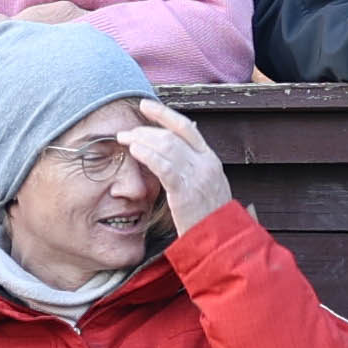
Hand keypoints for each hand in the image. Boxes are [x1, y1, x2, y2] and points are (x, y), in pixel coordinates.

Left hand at [110, 101, 231, 233]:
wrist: (222, 241)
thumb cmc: (210, 218)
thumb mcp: (208, 186)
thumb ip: (195, 166)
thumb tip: (180, 148)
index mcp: (210, 160)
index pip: (186, 127)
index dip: (164, 114)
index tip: (145, 106)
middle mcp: (206, 164)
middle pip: (172, 136)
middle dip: (145, 130)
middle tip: (126, 132)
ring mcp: (198, 177)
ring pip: (167, 147)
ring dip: (142, 140)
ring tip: (125, 139)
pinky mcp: (186, 192)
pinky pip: (165, 167)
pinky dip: (148, 155)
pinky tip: (135, 151)